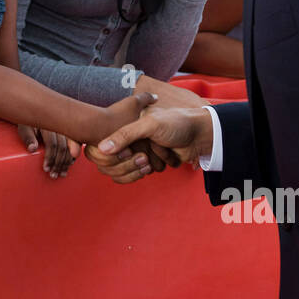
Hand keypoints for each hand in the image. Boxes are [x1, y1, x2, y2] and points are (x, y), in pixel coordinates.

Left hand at [17, 124, 79, 178]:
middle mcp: (59, 126)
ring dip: (66, 163)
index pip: (52, 144)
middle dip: (58, 164)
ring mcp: (66, 129)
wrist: (37, 115)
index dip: (49, 158)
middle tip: (53, 175)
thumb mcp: (25, 129)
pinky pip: (76, 146)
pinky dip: (73, 157)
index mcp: (48, 124)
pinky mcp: (70, 133)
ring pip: (70, 148)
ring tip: (61, 174)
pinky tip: (69, 165)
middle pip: (63, 148)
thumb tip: (32, 148)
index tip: (46, 169)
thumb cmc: (30, 124)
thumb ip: (28, 138)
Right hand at [84, 105, 215, 183]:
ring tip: (152, 158)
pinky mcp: (143, 163)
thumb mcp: (149, 125)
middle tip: (145, 155)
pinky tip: (155, 164)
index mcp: (121, 126)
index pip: (100, 149)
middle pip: (110, 164)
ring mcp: (133, 153)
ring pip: (123, 172)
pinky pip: (134, 176)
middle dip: (131, 162)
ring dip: (141, 167)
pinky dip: (145, 172)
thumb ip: (125, 135)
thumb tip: (102, 148)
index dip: (112, 156)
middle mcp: (124, 140)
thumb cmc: (174, 123)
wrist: (197, 134)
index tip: (129, 151)